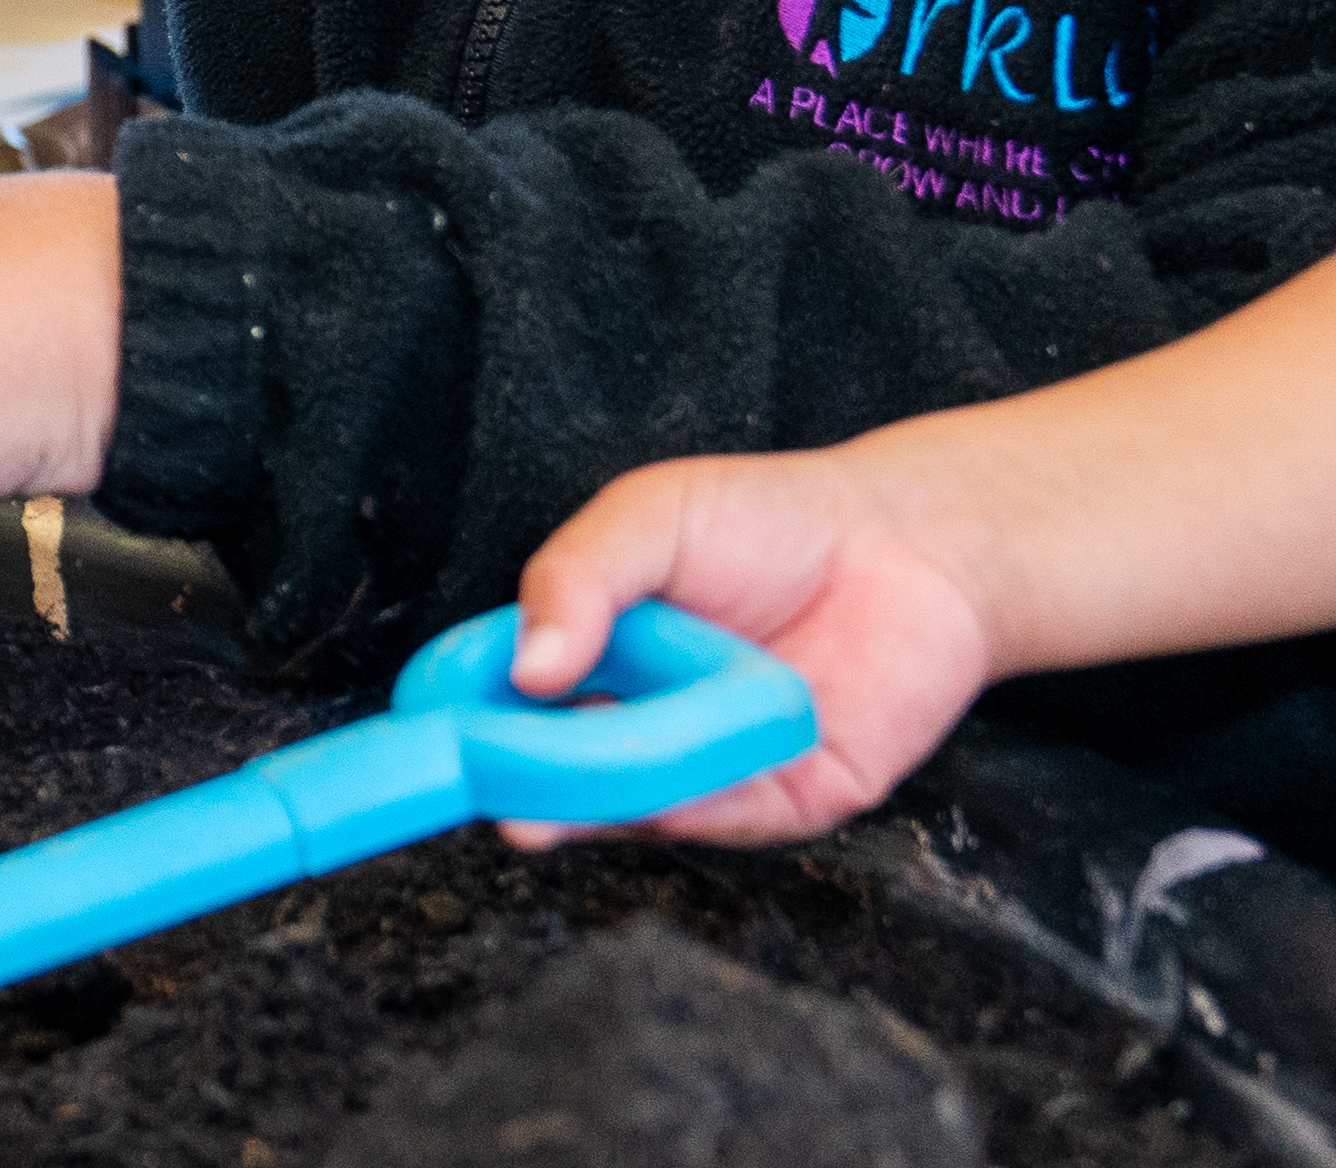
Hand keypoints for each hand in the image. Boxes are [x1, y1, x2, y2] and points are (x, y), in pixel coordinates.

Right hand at [503, 447, 997, 846]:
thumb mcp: (650, 517)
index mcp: (588, 650)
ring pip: (624, 804)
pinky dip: (676, 805)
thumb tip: (523, 666)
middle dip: (508, 781)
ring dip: (583, 803)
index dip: (460, 710)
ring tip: (540, 797)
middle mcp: (635, 719)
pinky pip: (713, 818)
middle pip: (550, 765)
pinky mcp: (775, 802)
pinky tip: (646, 785)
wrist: (913, 546)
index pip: (502, 693)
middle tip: (476, 783)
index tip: (422, 722)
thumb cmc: (773, 520)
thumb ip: (577, 578)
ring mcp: (700, 768)